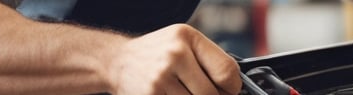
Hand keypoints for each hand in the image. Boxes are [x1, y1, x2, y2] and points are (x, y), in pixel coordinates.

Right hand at [109, 24, 240, 94]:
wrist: (118, 61)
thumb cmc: (157, 53)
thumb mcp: (184, 43)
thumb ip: (209, 59)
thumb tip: (234, 86)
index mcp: (188, 38)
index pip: (226, 71)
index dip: (232, 88)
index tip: (229, 91)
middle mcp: (175, 55)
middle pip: (211, 94)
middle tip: (206, 94)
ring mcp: (161, 77)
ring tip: (184, 92)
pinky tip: (172, 94)